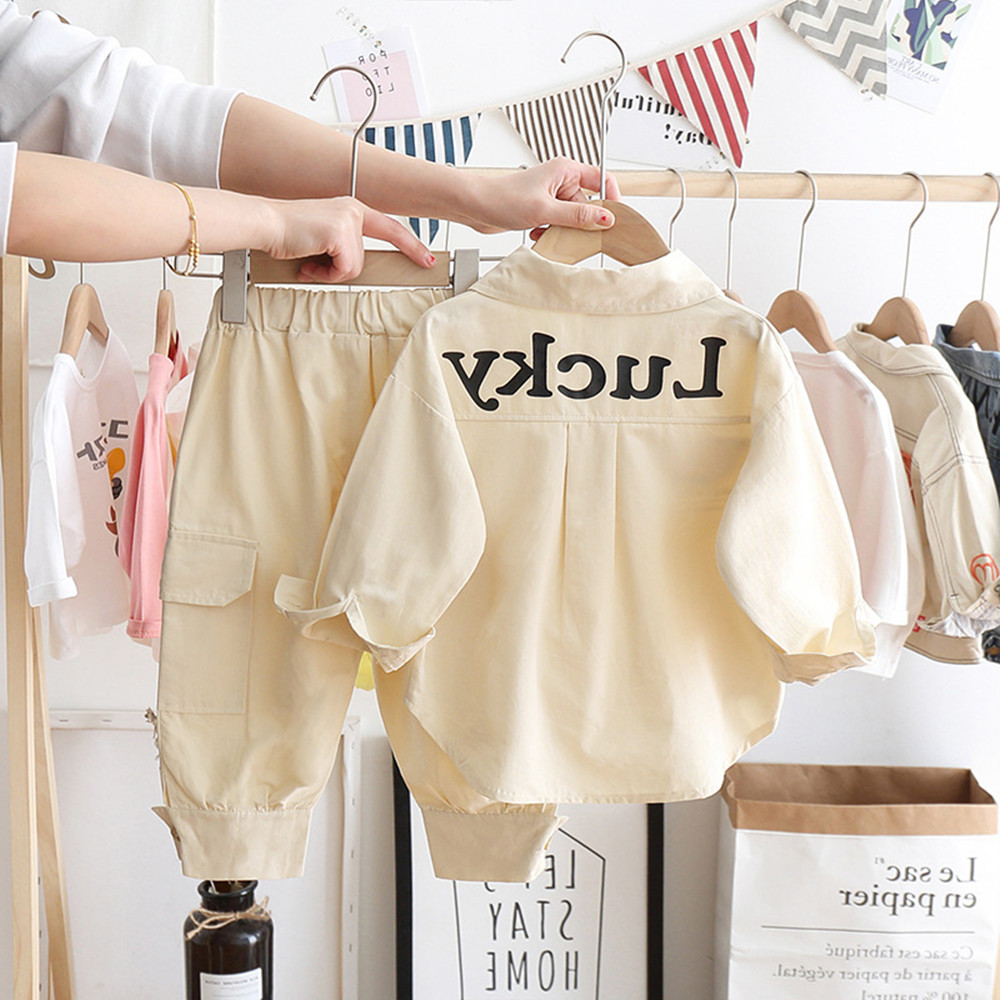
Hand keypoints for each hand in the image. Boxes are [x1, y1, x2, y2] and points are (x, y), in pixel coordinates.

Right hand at [264, 196, 434, 282]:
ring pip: (354, 267)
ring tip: (309, 261)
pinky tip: (309, 263)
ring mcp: (348, 221)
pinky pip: (344, 270)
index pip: (390, 228)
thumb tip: (350, 269)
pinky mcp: (340, 233)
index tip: (427, 258)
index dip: (411, 245)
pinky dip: (325, 274)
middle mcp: (353, 211)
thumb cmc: (288, 233)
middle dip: (340, 269)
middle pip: (364, 259)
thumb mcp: (323, 238)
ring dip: (329, 273)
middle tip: (316, 263)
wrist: (266, 224)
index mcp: (352, 209)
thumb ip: (343, 248)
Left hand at [470, 158, 621, 236]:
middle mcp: (560, 181)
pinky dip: (552, 232)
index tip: (615, 218)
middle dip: (581, 222)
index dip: (612, 198)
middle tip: (575, 234)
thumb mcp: (545, 210)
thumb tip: (605, 218)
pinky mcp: (542, 209)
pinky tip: (539, 234)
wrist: (475, 206)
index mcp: (565, 170)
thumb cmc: (501, 197)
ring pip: (572, 217)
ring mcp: (550, 196)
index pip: (601, 180)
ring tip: (548, 232)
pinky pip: (558, 223)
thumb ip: (577, 215)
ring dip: (563, 229)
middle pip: (587, 203)